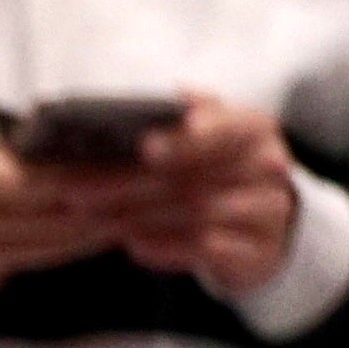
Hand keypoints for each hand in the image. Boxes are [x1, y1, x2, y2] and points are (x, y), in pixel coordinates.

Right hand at [0, 102, 120, 320]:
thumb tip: (24, 130)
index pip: (39, 179)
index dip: (94, 172)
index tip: (136, 157)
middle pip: (59, 219)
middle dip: (115, 200)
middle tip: (162, 183)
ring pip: (52, 249)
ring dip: (98, 228)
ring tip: (138, 205)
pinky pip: (20, 267)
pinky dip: (53, 248)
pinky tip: (78, 230)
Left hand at [83, 94, 302, 301]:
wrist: (258, 219)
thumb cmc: (215, 165)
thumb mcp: (204, 133)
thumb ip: (179, 117)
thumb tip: (161, 96)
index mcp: (253, 128)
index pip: (223, 128)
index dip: (183, 140)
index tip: (145, 149)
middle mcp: (269, 166)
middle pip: (196, 176)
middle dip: (130, 185)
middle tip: (78, 193)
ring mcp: (270, 210)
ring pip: (200, 214)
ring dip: (142, 218)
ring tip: (95, 219)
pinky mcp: (260, 251)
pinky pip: (210, 250)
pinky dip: (168, 248)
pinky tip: (134, 245)